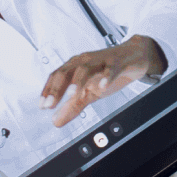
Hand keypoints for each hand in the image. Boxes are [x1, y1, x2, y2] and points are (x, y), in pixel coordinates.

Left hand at [40, 35, 165, 126]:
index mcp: (75, 66)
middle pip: (67, 71)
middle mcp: (85, 61)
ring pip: (86, 68)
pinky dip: (106, 77)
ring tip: (72, 95)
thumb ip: (73, 106)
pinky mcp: (117, 62)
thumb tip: (56, 120)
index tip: (43, 105)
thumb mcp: (89, 92)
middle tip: (51, 103)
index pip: (56, 76)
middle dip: (57, 88)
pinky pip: (111, 68)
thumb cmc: (108, 71)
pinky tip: (102, 86)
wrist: (133, 56)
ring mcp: (101, 60)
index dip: (48, 90)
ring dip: (78, 81)